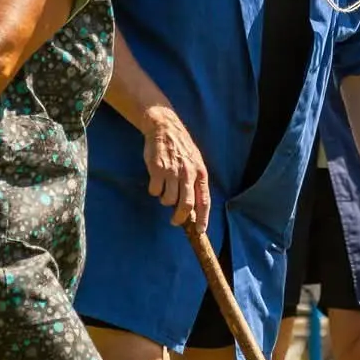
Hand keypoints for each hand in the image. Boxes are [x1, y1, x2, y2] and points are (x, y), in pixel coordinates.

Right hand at [143, 108, 210, 228]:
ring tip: (165, 190)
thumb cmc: (181, 148)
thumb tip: (194, 208)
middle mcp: (188, 173)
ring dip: (165, 200)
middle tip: (175, 221)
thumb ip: (195, 183)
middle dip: (180, 218)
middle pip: (186, 205)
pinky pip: (155, 191)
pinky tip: (156, 181)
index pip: (204, 201)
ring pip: (168, 200)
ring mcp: (172, 171)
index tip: (200, 231)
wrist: (165, 128)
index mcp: (200, 173)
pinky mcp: (157, 169)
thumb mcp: (195, 163)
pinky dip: (155, 191)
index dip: (203, 218)